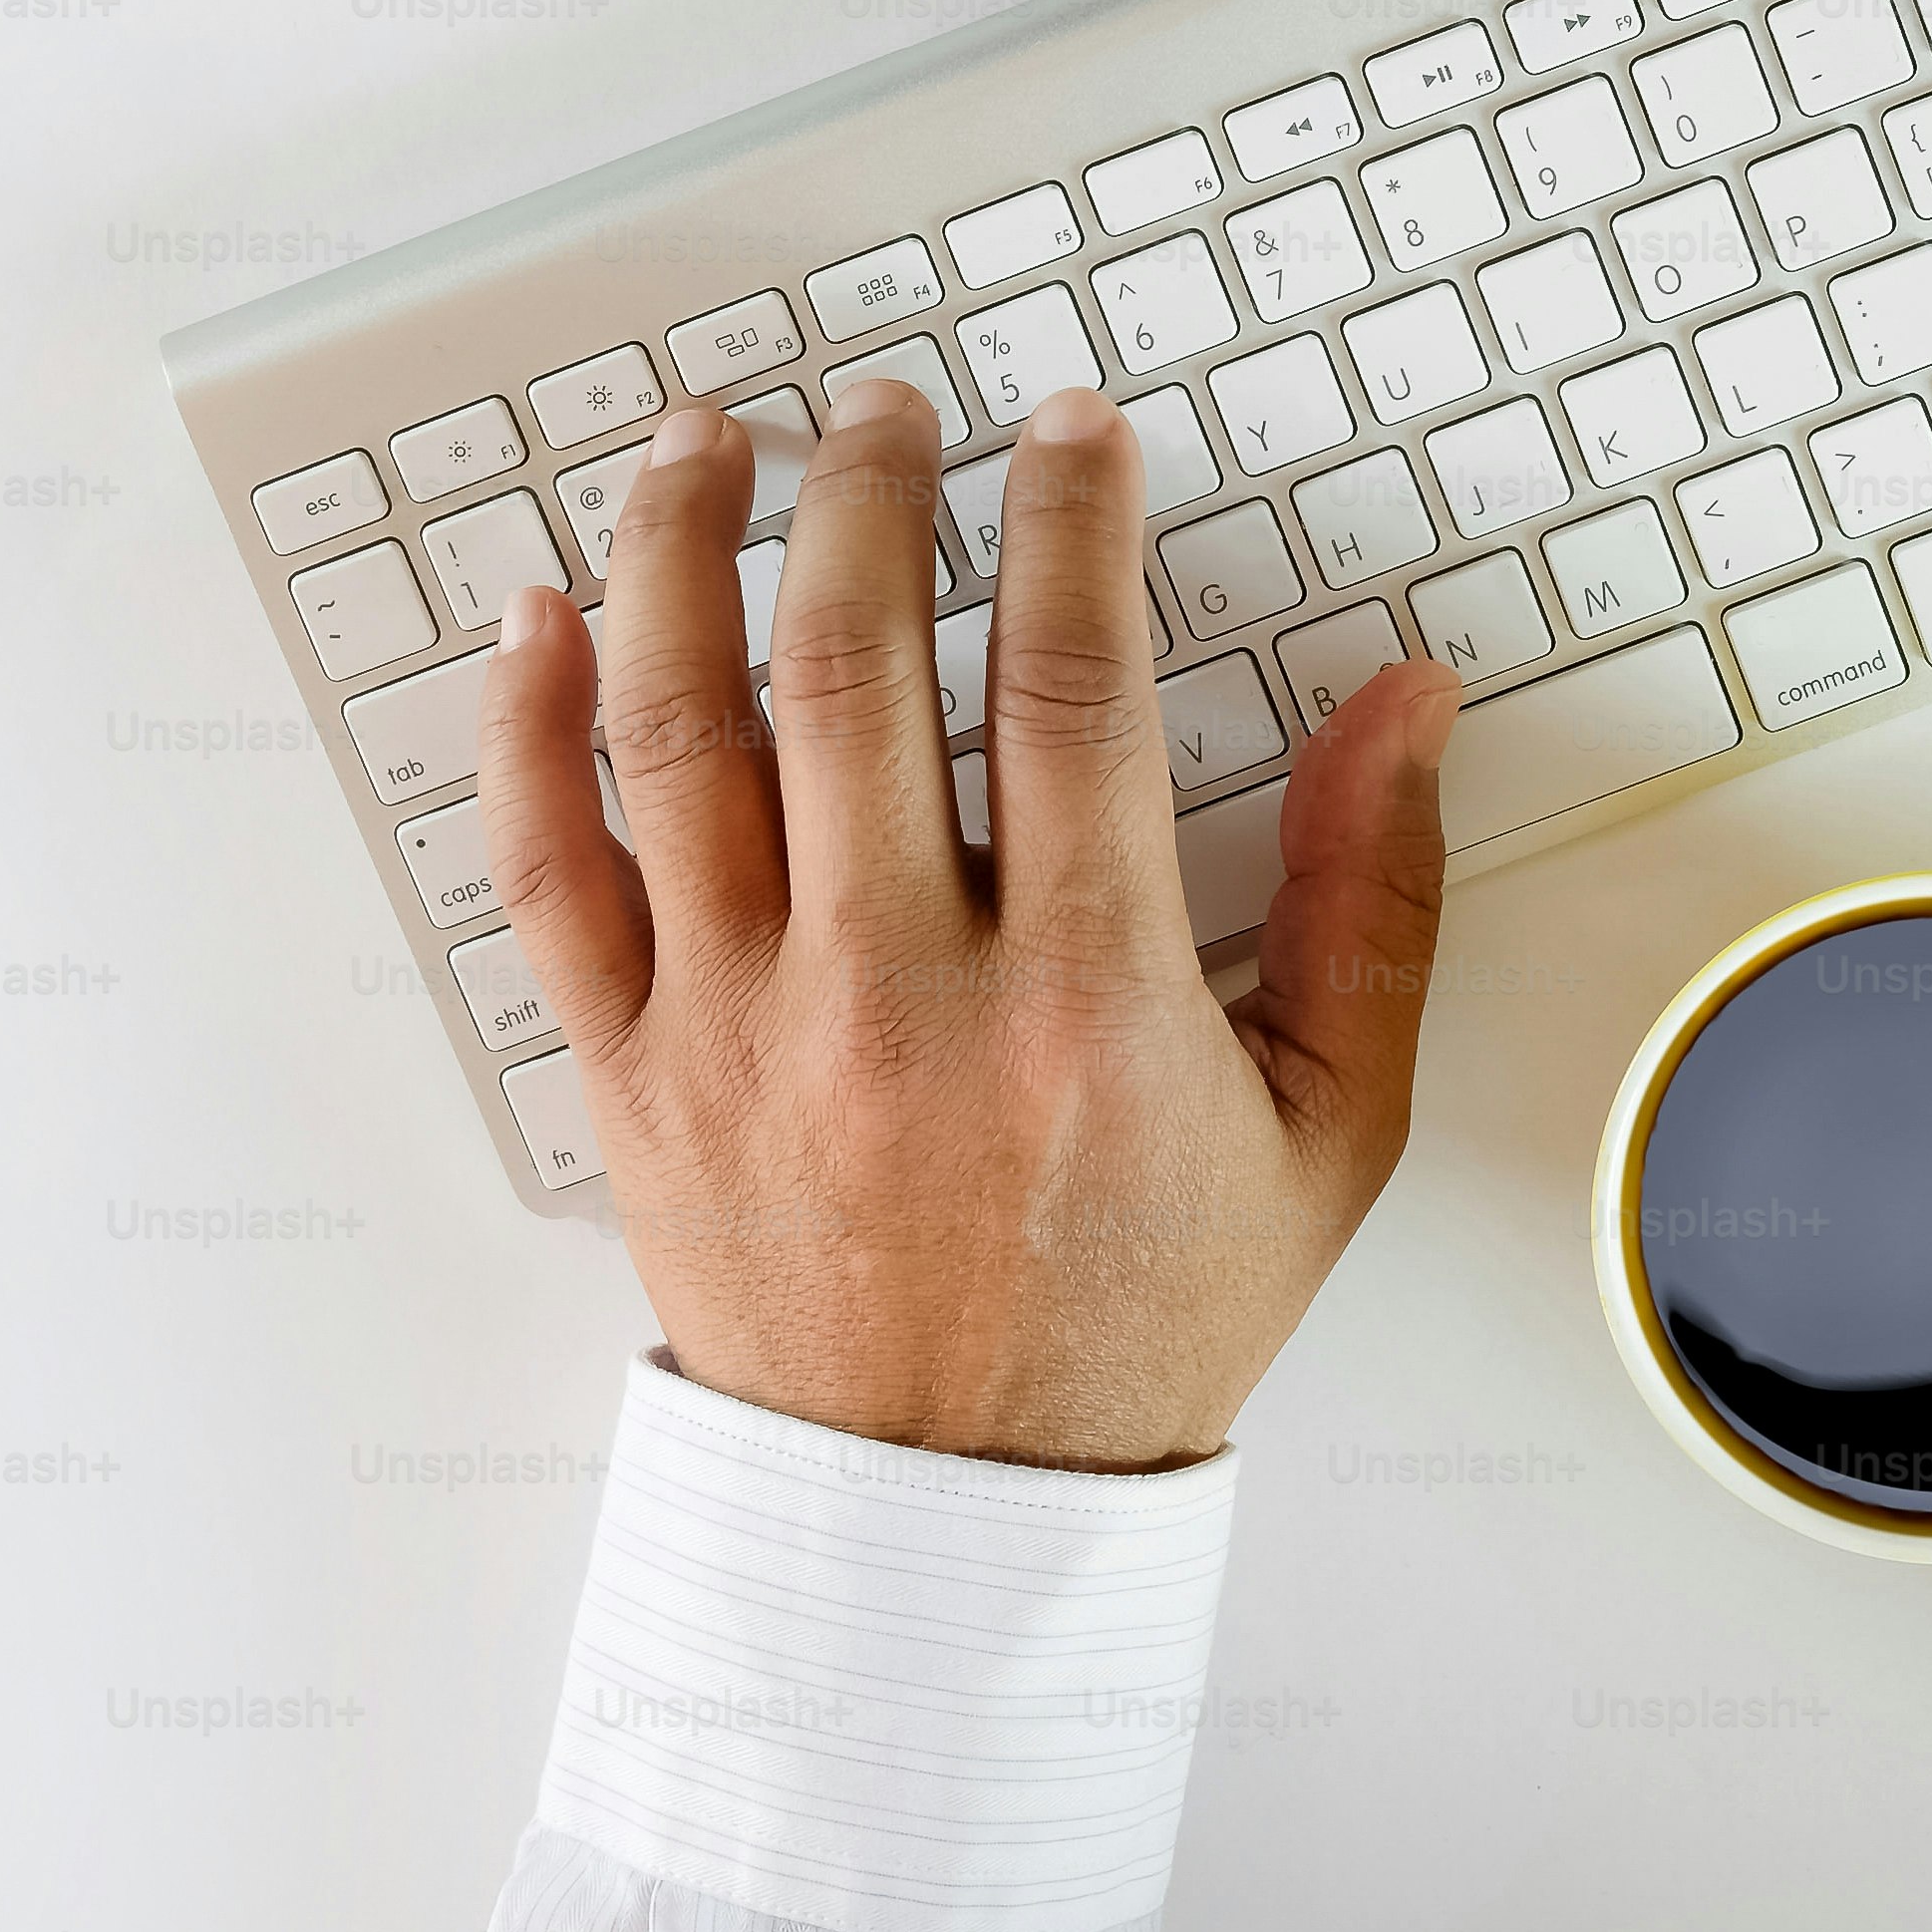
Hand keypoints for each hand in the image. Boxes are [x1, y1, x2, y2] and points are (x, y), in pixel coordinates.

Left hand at [472, 376, 1460, 1472]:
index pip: (1070, 679)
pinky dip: (526, 728)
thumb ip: (1375, 902)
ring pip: (677, 731)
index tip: (1069, 430)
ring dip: (679, 552)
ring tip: (707, 440)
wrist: (949, 1519)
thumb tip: (1405, 698)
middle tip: (882, 412)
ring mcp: (737, 1028)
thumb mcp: (1327, 1131)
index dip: (1070, 517)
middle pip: (849, 665)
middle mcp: (894, 997)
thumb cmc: (1137, 1320)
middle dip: (864, 495)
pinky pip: (544, 870)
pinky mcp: (624, 1072)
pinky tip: (543, 615)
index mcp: (1084, 1003)